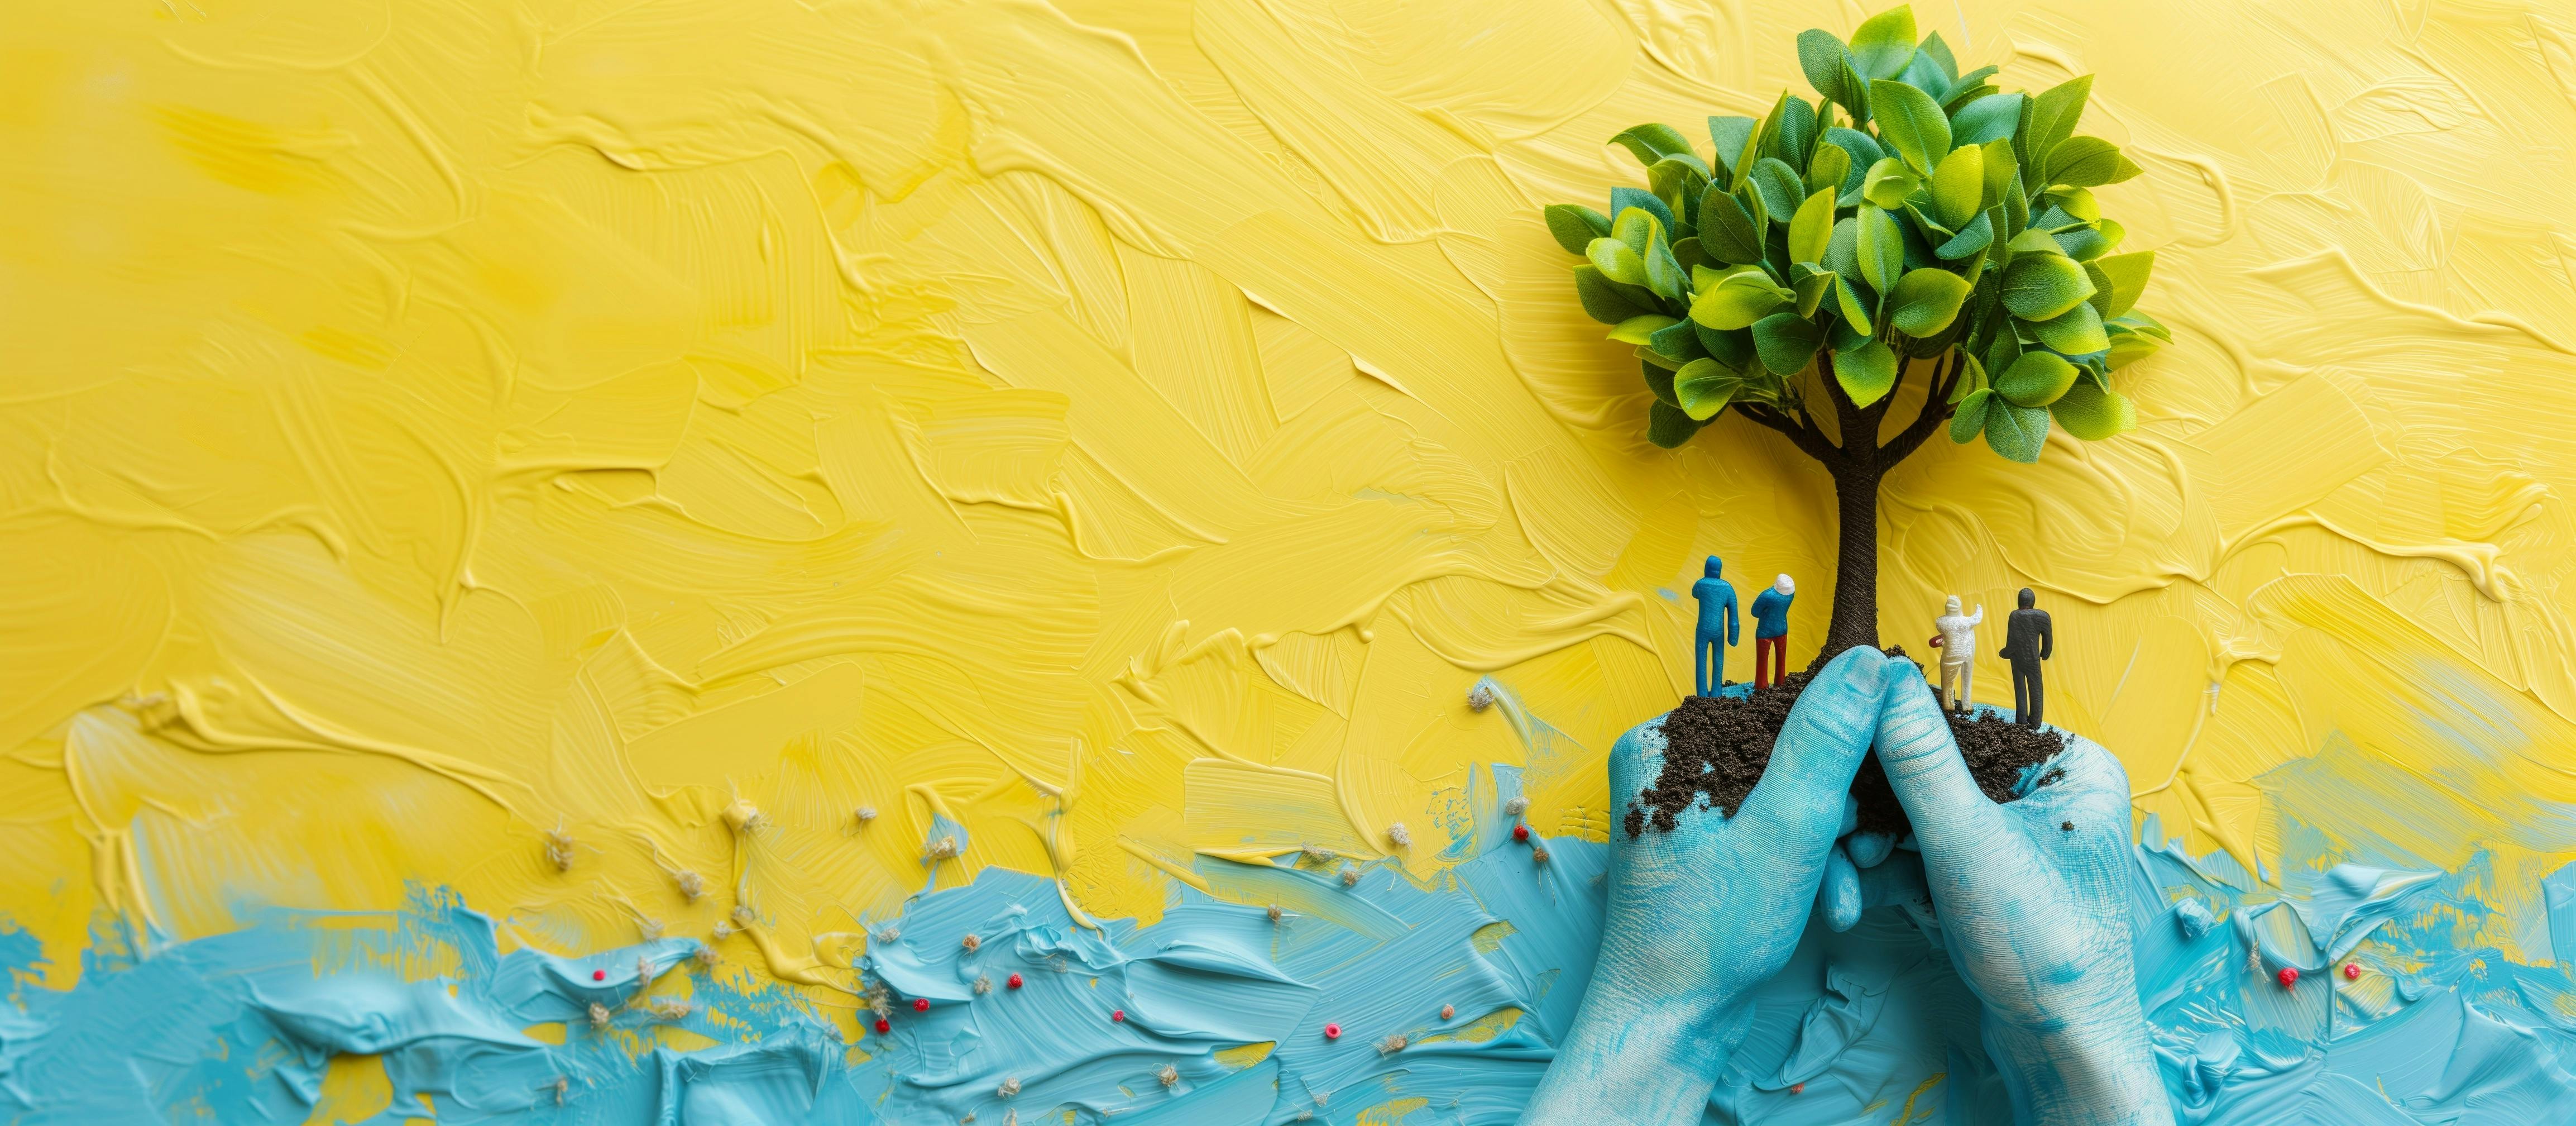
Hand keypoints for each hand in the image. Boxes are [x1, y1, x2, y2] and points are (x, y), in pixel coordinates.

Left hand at [1520, 648, 1887, 1125]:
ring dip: (1824, 847)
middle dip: (1832, 813)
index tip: (1865, 799)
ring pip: (1784, 799)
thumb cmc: (1711, 933)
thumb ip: (1827, 741)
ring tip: (1838, 893)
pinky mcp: (1700, 846)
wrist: (1669, 1022)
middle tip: (1854, 854)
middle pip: (1786, 757)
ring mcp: (1681, 808)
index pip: (1778, 710)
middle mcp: (1665, 765)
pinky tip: (1827, 904)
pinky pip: (1767, 831)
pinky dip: (1802, 864)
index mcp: (1666, 741)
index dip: (1838, 751)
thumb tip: (1868, 663)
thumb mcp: (1788, 827)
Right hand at [1871, 656, 2173, 1125]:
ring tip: (1849, 864)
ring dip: (1874, 841)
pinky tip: (1855, 890)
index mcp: (2069, 766)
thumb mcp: (1969, 841)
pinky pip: (1921, 855)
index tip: (1841, 741)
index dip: (1896, 730)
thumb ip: (1920, 757)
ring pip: (1919, 816)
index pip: (1965, 719)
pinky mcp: (1983, 881)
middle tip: (1840, 822)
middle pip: (1933, 770)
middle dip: (1879, 803)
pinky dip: (1887, 872)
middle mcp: (2044, 794)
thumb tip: (1882, 674)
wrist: (2059, 1049)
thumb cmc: (2045, 947)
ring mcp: (2011, 840)